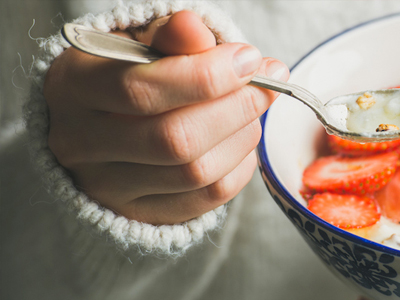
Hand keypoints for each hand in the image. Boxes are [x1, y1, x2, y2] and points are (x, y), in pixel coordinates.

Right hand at [43, 11, 288, 224]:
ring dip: (242, 136)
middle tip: (266, 85)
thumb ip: (171, 36)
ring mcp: (107, 186)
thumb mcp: (143, 43)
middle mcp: (80, 143)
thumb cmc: (128, 72)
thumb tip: (196, 28)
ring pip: (196, 172)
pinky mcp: (140, 213)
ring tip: (253, 109)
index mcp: (73, 87)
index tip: (250, 58)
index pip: (141, 90)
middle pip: (175, 138)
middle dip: (236, 108)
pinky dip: (239, 166)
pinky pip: (208, 198)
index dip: (207, 75)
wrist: (101, 121)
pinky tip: (240, 140)